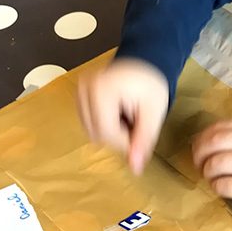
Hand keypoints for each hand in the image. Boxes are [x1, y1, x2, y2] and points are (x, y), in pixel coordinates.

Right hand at [77, 59, 168, 174]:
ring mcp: (79, 90)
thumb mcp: (154, 113)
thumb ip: (144, 141)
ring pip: (91, 131)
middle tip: (134, 122)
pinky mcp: (78, 94)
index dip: (124, 140)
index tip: (139, 133)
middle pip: (97, 133)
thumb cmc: (151, 85)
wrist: (145, 62)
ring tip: (126, 115)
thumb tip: (135, 168)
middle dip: (118, 135)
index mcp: (103, 88)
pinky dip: (103, 124)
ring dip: (110, 131)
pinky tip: (116, 113)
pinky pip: (88, 123)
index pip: (106, 132)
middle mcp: (85, 87)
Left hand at [192, 119, 231, 209]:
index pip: (220, 126)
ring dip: (208, 173)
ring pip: (215, 164)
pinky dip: (217, 188)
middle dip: (199, 154)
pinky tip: (223, 188)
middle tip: (199, 164)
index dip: (202, 137)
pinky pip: (223, 185)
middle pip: (214, 142)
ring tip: (213, 178)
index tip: (198, 148)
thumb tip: (204, 140)